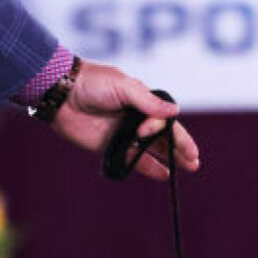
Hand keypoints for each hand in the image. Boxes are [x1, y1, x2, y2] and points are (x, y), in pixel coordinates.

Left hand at [49, 60, 201, 182]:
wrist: (62, 93)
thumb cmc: (93, 83)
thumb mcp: (123, 87)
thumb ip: (148, 102)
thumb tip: (175, 112)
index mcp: (142, 100)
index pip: (164, 118)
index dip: (163, 128)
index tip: (145, 131)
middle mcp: (136, 117)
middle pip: (164, 135)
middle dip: (180, 147)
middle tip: (195, 162)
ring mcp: (124, 133)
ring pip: (152, 149)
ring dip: (169, 158)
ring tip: (187, 168)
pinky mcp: (110, 146)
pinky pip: (133, 159)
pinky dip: (148, 168)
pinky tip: (163, 175)